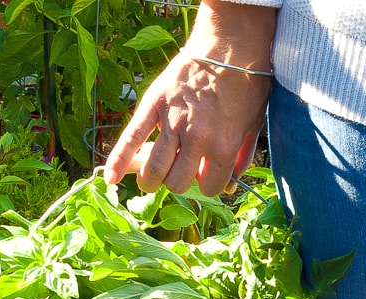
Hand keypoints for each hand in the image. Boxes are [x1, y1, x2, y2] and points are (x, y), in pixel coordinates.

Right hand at [103, 0, 276, 196]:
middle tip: (180, 171)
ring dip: (152, 179)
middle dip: (179, 182)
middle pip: (177, 183)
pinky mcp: (154, 106)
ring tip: (152, 179)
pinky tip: (111, 178)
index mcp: (223, 146)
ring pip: (154, 169)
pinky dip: (119, 160)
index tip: (206, 175)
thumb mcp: (254, 125)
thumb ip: (241, 158)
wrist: (230, 44)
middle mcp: (196, 139)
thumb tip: (230, 186)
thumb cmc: (246, 84)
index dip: (208, 184)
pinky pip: (131, 138)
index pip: (209, 187)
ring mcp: (172, 123)